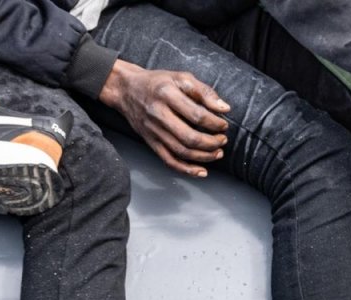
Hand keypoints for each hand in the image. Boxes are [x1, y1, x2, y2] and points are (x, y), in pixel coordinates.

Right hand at [99, 59, 228, 176]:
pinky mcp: (151, 142)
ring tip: (218, 153)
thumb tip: (224, 108)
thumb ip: (204, 91)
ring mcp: (154, 131)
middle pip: (189, 137)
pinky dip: (186, 169)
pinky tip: (201, 171)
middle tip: (223, 140)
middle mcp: (159, 114)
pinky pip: (169, 160)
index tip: (224, 125)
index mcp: (168, 95)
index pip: (196, 115)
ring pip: (181, 151)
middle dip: (211, 143)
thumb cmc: (158, 83)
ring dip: (204, 156)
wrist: (126, 90)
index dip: (214, 123)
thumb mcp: (181, 77)